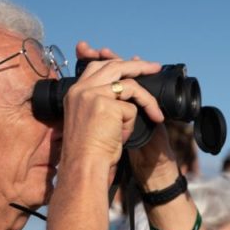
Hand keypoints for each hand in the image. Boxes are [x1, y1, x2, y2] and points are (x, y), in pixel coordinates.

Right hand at [56, 41, 165, 182]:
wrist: (84, 166)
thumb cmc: (89, 150)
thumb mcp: (92, 120)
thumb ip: (102, 102)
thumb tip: (126, 89)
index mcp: (74, 92)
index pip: (96, 66)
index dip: (117, 63)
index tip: (132, 63)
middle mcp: (81, 89)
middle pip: (115, 67)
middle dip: (138, 66)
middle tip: (155, 68)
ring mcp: (92, 94)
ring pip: (129, 86)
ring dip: (147, 100)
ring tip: (156, 114)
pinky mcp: (105, 104)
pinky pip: (131, 108)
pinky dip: (131, 125)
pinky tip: (121, 137)